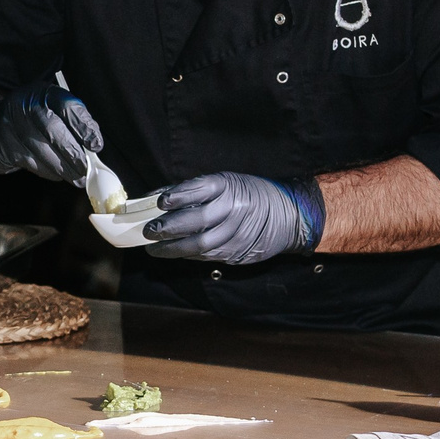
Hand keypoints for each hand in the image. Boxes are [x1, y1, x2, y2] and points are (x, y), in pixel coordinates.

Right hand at [0, 86, 102, 181]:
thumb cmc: (35, 123)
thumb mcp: (53, 113)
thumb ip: (72, 125)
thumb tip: (94, 148)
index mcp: (44, 92)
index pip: (67, 106)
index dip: (84, 127)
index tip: (96, 146)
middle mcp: (25, 104)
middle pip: (53, 129)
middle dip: (73, 153)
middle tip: (85, 169)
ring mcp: (11, 124)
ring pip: (41, 149)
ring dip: (63, 168)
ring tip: (76, 177)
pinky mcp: (4, 145)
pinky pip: (30, 162)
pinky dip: (48, 171)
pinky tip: (56, 174)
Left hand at [146, 173, 317, 264]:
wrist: (290, 215)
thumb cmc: (250, 194)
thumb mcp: (228, 182)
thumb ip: (195, 191)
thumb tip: (157, 199)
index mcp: (230, 186)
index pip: (200, 189)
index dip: (178, 196)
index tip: (159, 202)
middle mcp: (234, 209)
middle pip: (197, 220)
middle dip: (169, 228)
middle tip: (149, 231)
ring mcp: (237, 233)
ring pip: (200, 245)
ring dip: (172, 248)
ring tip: (154, 248)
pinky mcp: (238, 252)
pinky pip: (207, 256)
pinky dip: (188, 255)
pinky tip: (175, 253)